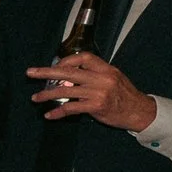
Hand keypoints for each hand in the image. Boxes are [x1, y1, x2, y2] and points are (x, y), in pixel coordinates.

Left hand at [27, 53, 157, 131]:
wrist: (141, 112)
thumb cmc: (124, 96)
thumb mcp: (113, 79)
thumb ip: (94, 75)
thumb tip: (68, 75)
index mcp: (106, 69)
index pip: (83, 57)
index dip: (66, 60)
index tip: (54, 65)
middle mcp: (102, 78)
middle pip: (69, 72)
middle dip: (47, 72)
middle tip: (30, 73)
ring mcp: (99, 92)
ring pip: (66, 90)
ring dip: (47, 94)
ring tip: (35, 98)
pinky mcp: (96, 106)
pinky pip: (71, 108)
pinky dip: (58, 111)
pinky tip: (49, 114)